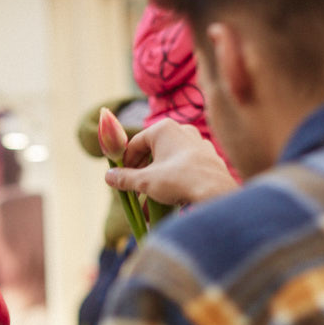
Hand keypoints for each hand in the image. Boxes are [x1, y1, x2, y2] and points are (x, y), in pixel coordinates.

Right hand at [104, 119, 237, 206]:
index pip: (135, 144)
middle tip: (134, 188)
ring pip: (169, 158)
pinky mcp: (208, 156)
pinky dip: (174, 177)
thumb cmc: (178, 181)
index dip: (125, 163)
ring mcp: (197, 142)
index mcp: (163, 129)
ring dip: (157, 176)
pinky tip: (171, 194)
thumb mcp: (144, 182)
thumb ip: (124, 178)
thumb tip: (108, 176)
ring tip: (151, 195)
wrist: (215, 192)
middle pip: (152, 150)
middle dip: (141, 170)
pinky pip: (184, 165)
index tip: (120, 178)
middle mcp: (182, 129)